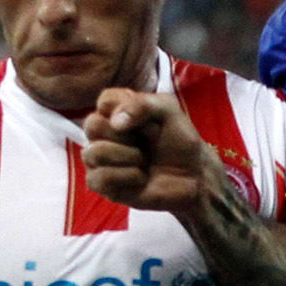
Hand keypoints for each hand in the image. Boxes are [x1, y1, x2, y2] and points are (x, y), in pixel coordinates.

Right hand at [81, 89, 217, 216]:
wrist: (193, 175)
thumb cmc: (178, 140)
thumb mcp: (167, 110)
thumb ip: (142, 104)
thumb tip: (115, 122)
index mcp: (117, 111)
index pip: (104, 100)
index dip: (125, 109)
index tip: (147, 120)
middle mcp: (104, 134)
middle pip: (92, 125)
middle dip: (125, 136)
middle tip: (144, 143)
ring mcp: (101, 160)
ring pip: (92, 153)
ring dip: (126, 157)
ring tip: (144, 161)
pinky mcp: (103, 185)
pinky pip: (97, 179)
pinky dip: (124, 177)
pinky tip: (140, 178)